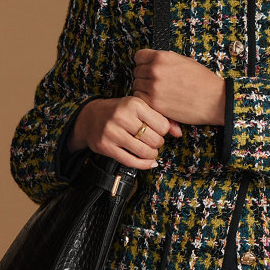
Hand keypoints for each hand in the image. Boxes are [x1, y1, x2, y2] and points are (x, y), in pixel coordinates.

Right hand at [68, 96, 182, 168]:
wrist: (90, 117)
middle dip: (158, 144)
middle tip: (154, 141)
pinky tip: (148, 163)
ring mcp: (112, 132)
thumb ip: (161, 118)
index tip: (159, 130)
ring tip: (150, 151)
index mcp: (134, 103)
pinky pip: (131, 161)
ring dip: (152, 155)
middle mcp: (122, 117)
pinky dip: (144, 165)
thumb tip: (179, 134)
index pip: (162, 125)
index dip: (164, 131)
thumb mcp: (140, 107)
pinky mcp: (105, 146)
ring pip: (144, 152)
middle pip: (154, 140)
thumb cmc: (121, 111)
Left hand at [132, 49, 224, 125]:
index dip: (143, 63)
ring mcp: (153, 87)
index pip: (139, 56)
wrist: (215, 100)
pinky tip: (157, 101)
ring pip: (137, 86)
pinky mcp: (155, 103)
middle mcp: (155, 70)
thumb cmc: (203, 81)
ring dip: (144, 90)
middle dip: (144, 77)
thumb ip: (166, 59)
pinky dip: (146, 102)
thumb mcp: (185, 61)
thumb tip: (153, 60)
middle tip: (156, 83)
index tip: (148, 68)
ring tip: (159, 93)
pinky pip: (140, 100)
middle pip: (137, 72)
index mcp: (162, 57)